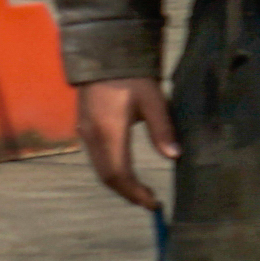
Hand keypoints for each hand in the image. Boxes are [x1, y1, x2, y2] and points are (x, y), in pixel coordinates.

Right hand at [75, 77, 175, 213]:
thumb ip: (162, 129)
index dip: (134, 192)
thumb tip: (174, 156)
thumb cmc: (132, 77)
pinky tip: (127, 174)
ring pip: (100, 169)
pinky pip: (97, 159)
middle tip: (150, 202)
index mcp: (108, 131)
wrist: (103, 56)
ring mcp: (85, 132)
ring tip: (142, 193)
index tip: (153, 204)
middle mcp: (92, 136)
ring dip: (120, 184)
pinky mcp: (85, 128)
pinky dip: (112, 171)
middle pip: (107, 176)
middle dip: (128, 192)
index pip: (118, 173)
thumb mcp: (153, 100)